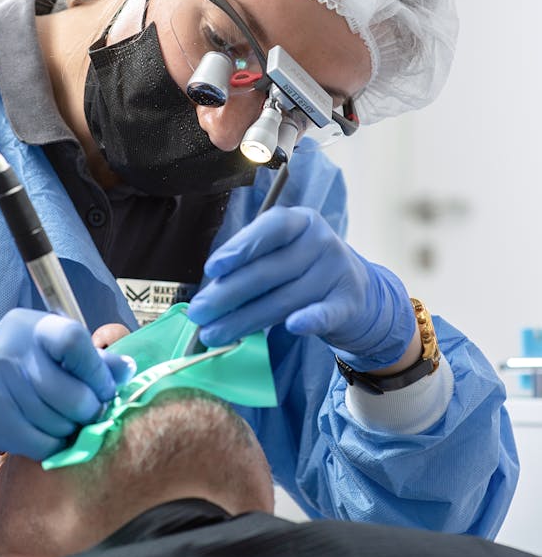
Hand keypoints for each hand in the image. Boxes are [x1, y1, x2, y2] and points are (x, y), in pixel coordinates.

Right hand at [0, 309, 135, 466]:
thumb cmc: (17, 366)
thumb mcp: (48, 349)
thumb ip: (89, 358)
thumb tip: (126, 371)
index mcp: (30, 327)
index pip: (72, 340)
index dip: (97, 371)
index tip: (104, 387)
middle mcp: (9, 352)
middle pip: (72, 394)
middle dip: (89, 409)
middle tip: (88, 411)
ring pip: (59, 424)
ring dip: (70, 429)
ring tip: (62, 419)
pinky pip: (41, 444)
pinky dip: (54, 445)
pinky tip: (48, 434)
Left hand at [187, 206, 414, 369]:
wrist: (358, 292)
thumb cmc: (305, 270)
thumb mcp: (283, 254)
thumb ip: (251, 265)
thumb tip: (209, 293)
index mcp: (300, 222)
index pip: (268, 230)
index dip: (239, 248)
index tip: (211, 270)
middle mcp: (321, 241)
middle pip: (269, 270)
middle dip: (228, 294)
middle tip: (199, 313)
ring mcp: (337, 272)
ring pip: (285, 298)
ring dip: (245, 319)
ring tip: (214, 334)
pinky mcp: (349, 303)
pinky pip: (325, 312)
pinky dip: (309, 320)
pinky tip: (292, 326)